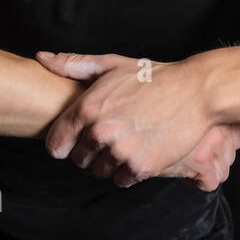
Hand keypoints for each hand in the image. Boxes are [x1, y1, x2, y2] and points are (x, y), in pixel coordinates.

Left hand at [35, 51, 238, 189]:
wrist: (196, 92)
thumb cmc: (154, 77)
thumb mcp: (112, 64)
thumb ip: (74, 64)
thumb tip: (43, 58)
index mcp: (88, 108)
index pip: (56, 143)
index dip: (64, 144)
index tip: (75, 141)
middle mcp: (100, 132)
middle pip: (79, 160)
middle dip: (90, 152)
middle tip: (110, 137)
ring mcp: (121, 151)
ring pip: (100, 171)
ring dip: (110, 162)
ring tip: (128, 142)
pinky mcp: (141, 167)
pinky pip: (122, 180)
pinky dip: (129, 171)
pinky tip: (140, 151)